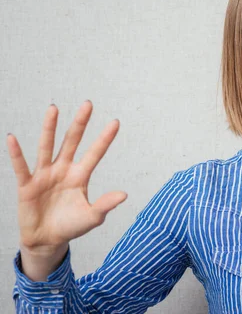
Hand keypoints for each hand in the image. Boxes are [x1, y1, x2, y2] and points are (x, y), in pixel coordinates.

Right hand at [7, 101, 126, 254]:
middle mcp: (63, 170)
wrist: (47, 240)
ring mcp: (44, 175)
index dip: (104, 139)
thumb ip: (105, 204)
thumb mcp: (92, 217)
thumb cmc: (71, 226)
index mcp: (80, 176)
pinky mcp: (27, 185)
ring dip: (50, 128)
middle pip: (72, 142)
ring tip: (54, 108)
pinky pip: (21, 167)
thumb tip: (124, 194)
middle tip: (88, 104)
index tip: (116, 122)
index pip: (95, 153)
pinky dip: (16, 153)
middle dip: (80, 124)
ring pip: (47, 147)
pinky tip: (12, 138)